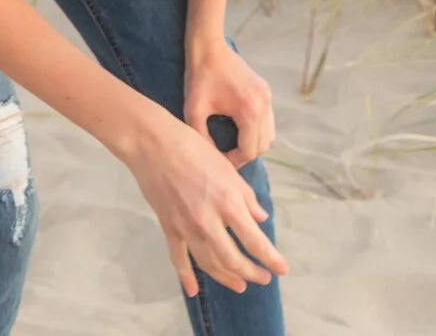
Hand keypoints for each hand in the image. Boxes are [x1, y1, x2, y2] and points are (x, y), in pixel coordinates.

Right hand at [120, 112, 287, 296]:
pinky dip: (186, 276)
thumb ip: (246, 197)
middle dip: (251, 273)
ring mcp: (186, 227)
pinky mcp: (169, 228)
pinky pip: (178, 258)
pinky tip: (193, 290)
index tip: (282, 269)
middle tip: (264, 278)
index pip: (254, 240)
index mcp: (228, 202)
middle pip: (233, 258)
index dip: (270, 258)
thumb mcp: (228, 168)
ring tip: (240, 285)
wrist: (153, 145)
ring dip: (226, 277)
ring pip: (209, 262)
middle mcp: (208, 220)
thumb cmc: (194, 149)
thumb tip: (261, 219)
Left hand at [185, 38, 275, 168]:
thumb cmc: (198, 78)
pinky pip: (267, 121)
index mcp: (249, 110)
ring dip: (252, 143)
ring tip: (230, 144)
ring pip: (268, 135)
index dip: (233, 162)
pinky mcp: (266, 91)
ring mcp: (267, 97)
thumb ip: (203, 139)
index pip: (249, 151)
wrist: (209, 47)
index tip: (216, 162)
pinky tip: (237, 129)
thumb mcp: (194, 111)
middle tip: (223, 156)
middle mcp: (264, 104)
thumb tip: (212, 159)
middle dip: (243, 155)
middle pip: (262, 146)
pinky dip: (256, 130)